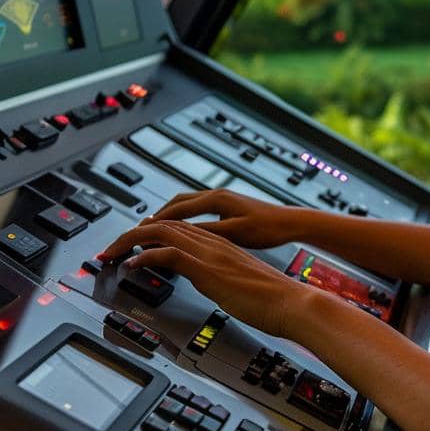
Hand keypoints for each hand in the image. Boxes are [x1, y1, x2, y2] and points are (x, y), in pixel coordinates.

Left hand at [100, 219, 311, 337]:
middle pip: (163, 225)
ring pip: (159, 233)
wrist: (292, 302)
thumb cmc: (272, 299)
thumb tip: (215, 285)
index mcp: (221, 244)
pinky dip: (142, 257)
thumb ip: (224, 278)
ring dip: (128, 241)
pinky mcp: (206, 268)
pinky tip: (130, 266)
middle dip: (131, 234)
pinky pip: (166, 254)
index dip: (151, 232)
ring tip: (111, 254)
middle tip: (111, 249)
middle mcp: (213, 242)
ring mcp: (209, 253)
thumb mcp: (240, 283)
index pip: (177, 228)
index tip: (133, 244)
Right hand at [140, 188, 298, 249]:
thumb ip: (207, 233)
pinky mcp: (228, 205)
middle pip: (176, 202)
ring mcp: (222, 198)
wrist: (291, 222)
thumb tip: (181, 235)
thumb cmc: (268, 228)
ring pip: (186, 203)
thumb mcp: (235, 233)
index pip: (175, 209)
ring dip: (169, 215)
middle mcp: (216, 195)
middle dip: (157, 216)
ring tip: (155, 228)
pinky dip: (183, 216)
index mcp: (215, 200)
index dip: (155, 222)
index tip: (138, 231)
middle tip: (140, 230)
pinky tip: (183, 228)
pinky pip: (197, 207)